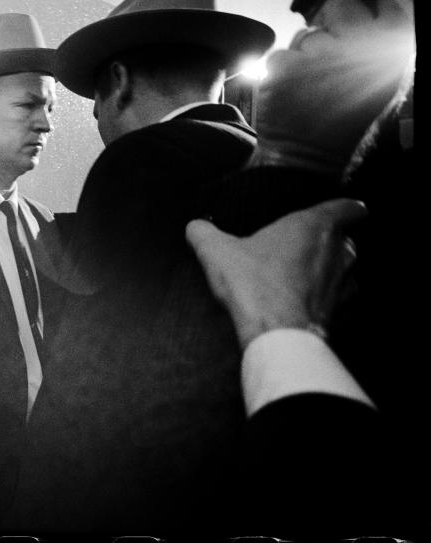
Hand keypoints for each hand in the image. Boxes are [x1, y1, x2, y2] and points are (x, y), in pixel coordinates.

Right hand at [185, 199, 366, 348]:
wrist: (277, 334)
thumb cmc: (254, 285)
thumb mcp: (216, 252)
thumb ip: (203, 233)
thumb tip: (195, 226)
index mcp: (313, 226)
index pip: (348, 208)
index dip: (347, 208)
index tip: (345, 210)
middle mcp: (337, 252)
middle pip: (346, 239)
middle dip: (330, 241)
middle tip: (303, 246)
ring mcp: (344, 284)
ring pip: (347, 269)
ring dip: (332, 269)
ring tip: (306, 275)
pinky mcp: (343, 312)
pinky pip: (342, 298)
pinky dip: (329, 298)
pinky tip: (307, 303)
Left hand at [251, 0, 413, 174]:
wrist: (307, 157)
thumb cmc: (344, 119)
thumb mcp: (381, 80)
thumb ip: (381, 39)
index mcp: (392, 47)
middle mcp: (362, 46)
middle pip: (341, 5)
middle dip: (332, 25)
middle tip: (332, 59)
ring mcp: (323, 55)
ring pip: (307, 33)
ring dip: (306, 53)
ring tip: (313, 84)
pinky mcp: (287, 66)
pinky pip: (282, 53)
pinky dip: (282, 70)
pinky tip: (293, 92)